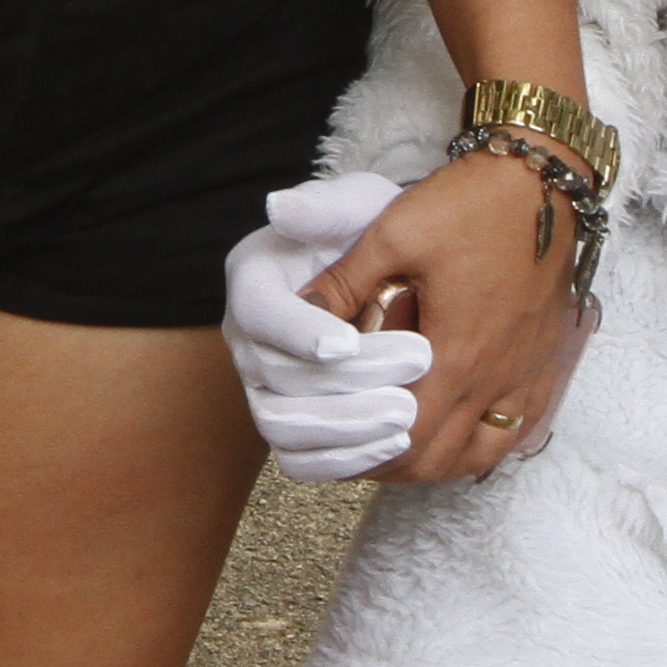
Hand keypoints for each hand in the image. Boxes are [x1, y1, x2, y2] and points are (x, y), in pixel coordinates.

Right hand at [222, 171, 436, 481]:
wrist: (395, 276)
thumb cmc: (374, 233)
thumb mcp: (357, 204)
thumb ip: (323, 207)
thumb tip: (278, 207)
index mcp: (253, 279)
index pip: (259, 312)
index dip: (297, 332)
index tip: (346, 342)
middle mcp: (247, 338)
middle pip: (278, 377)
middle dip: (347, 382)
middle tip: (418, 367)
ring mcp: (264, 388)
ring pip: (282, 429)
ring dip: (347, 430)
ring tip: (408, 416)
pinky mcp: (291, 425)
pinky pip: (299, 462)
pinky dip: (342, 462)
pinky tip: (392, 445)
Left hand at [309, 153, 581, 486]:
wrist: (542, 180)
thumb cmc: (468, 204)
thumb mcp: (390, 234)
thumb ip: (342, 282)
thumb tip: (295, 312)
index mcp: (455, 354)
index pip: (406, 438)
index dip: (366, 456)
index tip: (334, 455)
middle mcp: (496, 376)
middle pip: (440, 458)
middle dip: (394, 466)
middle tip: (356, 458)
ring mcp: (526, 373)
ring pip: (482, 451)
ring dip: (440, 460)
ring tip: (402, 449)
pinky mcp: (545, 361)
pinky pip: (519, 427)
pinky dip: (484, 441)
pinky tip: (461, 429)